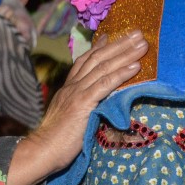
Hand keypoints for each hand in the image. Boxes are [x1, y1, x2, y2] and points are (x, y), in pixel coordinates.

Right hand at [7, 30, 147, 184]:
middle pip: (97, 58)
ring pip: (104, 67)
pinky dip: (121, 73)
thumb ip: (82, 109)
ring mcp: (77, 93)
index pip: (84, 63)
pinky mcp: (83, 103)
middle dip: (119, 44)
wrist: (42, 151)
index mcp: (68, 89)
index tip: (110, 37)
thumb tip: (95, 108)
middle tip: (137, 33)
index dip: (99, 49)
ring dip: (125, 53)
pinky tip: (135, 66)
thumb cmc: (57, 143)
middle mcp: (72, 86)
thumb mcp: (71, 119)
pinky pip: (105, 84)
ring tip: (142, 44)